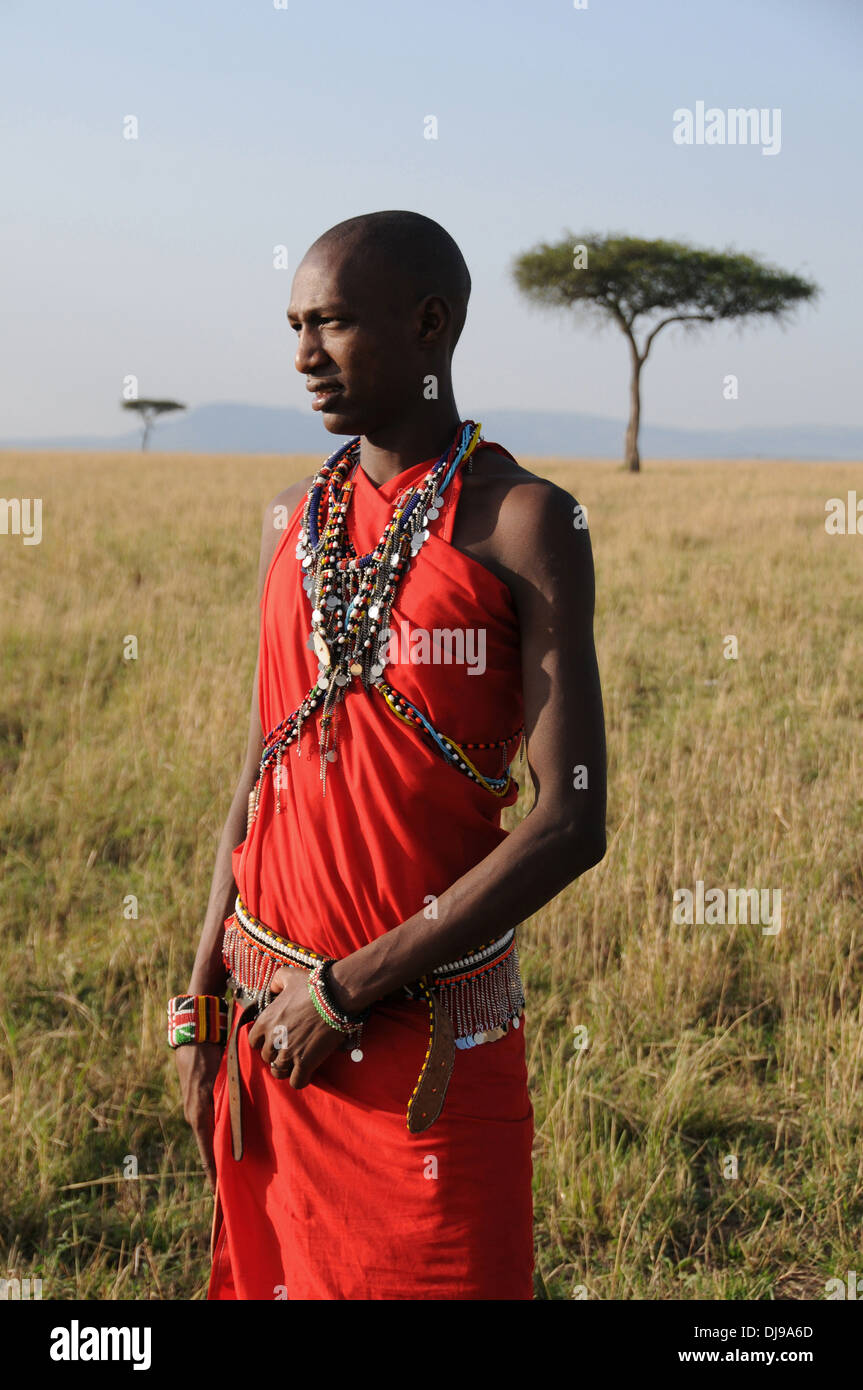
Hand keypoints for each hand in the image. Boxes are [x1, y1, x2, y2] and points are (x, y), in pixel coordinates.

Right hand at [175, 1042, 223, 1193]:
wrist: (194, 1039)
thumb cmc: (207, 1058)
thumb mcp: (218, 1081)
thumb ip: (226, 1103)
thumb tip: (232, 1129)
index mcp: (198, 1116)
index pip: (208, 1153)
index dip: (214, 1174)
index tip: (219, 1194)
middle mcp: (196, 1117)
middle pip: (210, 1148)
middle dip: (220, 1167)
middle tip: (233, 1187)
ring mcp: (197, 1110)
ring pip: (213, 1136)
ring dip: (222, 1151)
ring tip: (237, 1169)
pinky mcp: (201, 1101)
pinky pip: (212, 1124)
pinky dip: (221, 1135)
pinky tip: (232, 1140)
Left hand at [247, 967, 343, 1087]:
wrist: (335, 996)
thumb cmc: (311, 985)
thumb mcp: (287, 976)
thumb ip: (275, 982)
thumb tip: (272, 988)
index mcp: (265, 1020)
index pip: (253, 1041)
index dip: (264, 1041)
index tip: (275, 1039)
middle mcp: (273, 1039)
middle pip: (267, 1058)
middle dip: (276, 1055)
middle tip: (289, 1049)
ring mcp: (288, 1052)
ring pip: (278, 1072)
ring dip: (286, 1069)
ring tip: (295, 1063)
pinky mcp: (305, 1062)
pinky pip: (296, 1082)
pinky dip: (300, 1079)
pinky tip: (306, 1071)